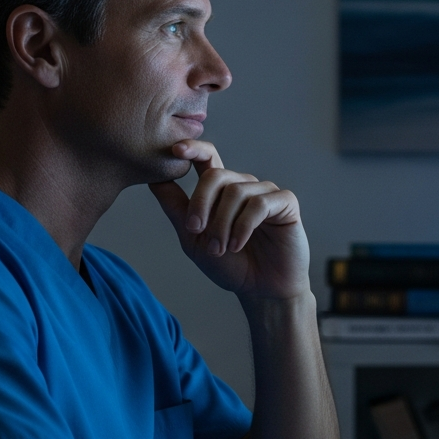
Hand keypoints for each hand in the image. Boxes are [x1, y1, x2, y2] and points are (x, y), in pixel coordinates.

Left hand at [149, 140, 309, 301]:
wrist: (261, 290)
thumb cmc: (229, 265)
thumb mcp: (193, 238)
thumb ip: (177, 208)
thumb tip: (153, 179)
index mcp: (221, 190)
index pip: (208, 158)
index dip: (193, 148)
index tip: (175, 150)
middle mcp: (244, 186)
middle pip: (216, 175)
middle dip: (200, 204)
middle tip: (196, 231)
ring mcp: (266, 193)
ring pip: (235, 192)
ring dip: (222, 224)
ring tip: (220, 249)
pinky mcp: (286, 203)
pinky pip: (259, 204)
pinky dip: (243, 226)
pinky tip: (238, 244)